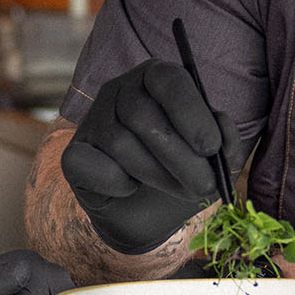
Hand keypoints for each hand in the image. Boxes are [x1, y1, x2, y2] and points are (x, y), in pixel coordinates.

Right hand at [61, 59, 244, 254]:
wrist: (148, 216)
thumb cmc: (182, 174)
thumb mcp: (211, 159)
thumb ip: (222, 142)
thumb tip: (221, 132)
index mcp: (155, 78)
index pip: (168, 79)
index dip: (191, 113)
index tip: (210, 148)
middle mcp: (119, 91)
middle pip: (142, 114)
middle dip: (179, 156)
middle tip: (205, 186)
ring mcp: (92, 121)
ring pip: (120, 142)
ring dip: (157, 175)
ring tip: (179, 190)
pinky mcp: (73, 155)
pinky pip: (94, 166)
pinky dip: (119, 184)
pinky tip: (132, 188)